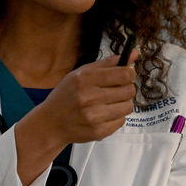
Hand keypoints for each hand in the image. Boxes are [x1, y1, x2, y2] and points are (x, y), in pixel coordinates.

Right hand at [14, 51, 137, 184]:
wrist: (51, 123)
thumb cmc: (67, 95)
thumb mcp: (81, 73)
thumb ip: (108, 63)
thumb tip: (134, 53)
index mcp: (85, 78)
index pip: (124, 74)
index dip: (130, 73)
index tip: (126, 75)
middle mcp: (89, 97)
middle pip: (129, 90)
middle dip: (126, 89)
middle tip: (116, 90)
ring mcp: (94, 116)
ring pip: (128, 107)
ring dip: (122, 104)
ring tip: (109, 103)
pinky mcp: (98, 131)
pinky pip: (121, 121)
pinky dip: (116, 117)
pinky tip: (104, 115)